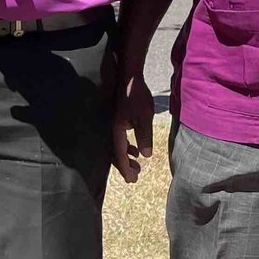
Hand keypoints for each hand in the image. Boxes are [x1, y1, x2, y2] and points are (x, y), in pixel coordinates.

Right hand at [111, 67, 154, 183]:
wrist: (129, 77)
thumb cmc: (137, 95)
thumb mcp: (145, 116)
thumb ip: (144, 136)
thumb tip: (145, 155)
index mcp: (117, 129)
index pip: (119, 153)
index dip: (125, 168)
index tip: (131, 180)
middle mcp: (112, 129)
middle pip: (115, 153)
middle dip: (125, 166)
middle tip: (134, 178)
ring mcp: (114, 125)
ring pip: (117, 146)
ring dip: (127, 158)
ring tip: (138, 166)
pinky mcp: (118, 120)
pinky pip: (120, 139)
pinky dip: (127, 148)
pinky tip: (137, 151)